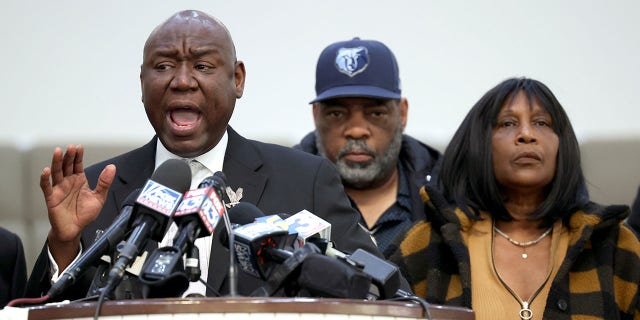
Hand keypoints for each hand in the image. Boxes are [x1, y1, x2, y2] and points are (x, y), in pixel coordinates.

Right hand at [40, 144, 115, 268]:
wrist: (75, 230)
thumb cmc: (84, 215)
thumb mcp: (99, 197)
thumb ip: (104, 183)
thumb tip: (112, 167)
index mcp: (79, 181)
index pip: (77, 165)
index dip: (78, 156)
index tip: (79, 147)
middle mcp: (68, 182)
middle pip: (66, 166)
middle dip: (68, 156)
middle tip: (70, 147)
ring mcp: (59, 189)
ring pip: (56, 173)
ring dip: (57, 162)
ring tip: (58, 152)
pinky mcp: (51, 198)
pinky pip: (47, 187)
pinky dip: (45, 179)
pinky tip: (46, 171)